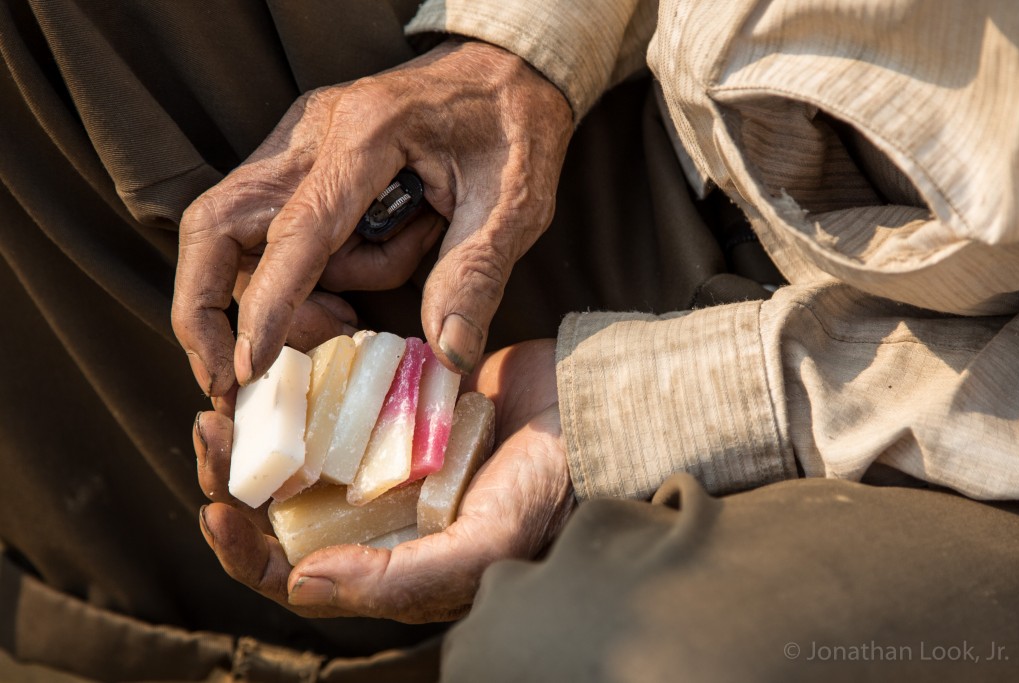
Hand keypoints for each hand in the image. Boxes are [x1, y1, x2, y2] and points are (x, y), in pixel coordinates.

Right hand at [172, 40, 573, 395]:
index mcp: (367, 134)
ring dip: (286, 296)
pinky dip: (303, 279)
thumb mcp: (515, 204)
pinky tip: (354, 288)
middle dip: (205, 305)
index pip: (296, 230)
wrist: (505, 71)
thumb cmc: (514, 129)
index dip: (268, 304)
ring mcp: (299, 148)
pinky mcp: (302, 167)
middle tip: (231, 376)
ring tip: (353, 315)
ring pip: (243, 239)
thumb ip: (475, 274)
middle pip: (217, 223)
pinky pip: (274, 237)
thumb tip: (450, 353)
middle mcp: (313, 135)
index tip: (244, 369)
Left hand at [193, 339, 573, 621]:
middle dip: (233, 476)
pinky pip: (335, 401)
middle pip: (280, 507)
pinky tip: (281, 367)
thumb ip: (399, 580)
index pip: (294, 574)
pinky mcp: (395, 408)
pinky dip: (303, 389)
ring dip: (259, 428)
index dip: (246, 552)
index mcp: (389, 561)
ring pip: (299, 451)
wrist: (593, 411)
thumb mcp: (483, 547)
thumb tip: (301, 582)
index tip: (214, 508)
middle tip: (211, 428)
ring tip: (233, 394)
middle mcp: (376, 515)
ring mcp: (384, 459)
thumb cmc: (549, 489)